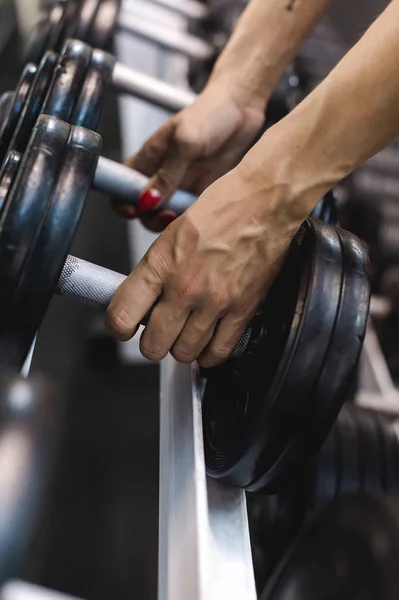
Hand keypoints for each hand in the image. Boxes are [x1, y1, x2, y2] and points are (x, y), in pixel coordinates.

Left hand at [107, 162, 302, 366]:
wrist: (266, 203)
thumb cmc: (222, 209)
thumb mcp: (172, 234)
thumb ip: (155, 271)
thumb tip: (143, 300)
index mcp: (160, 264)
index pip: (121, 315)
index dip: (119, 327)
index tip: (125, 326)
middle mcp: (184, 288)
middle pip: (152, 347)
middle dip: (152, 343)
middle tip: (159, 331)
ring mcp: (214, 303)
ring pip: (184, 354)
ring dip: (182, 347)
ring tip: (187, 332)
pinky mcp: (243, 311)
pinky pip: (219, 352)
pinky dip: (210, 354)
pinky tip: (209, 341)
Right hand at [113, 82, 265, 231]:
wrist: (243, 110)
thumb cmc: (210, 115)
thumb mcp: (186, 142)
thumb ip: (167, 174)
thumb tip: (147, 202)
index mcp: (148, 160)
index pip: (121, 186)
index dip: (122, 202)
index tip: (134, 210)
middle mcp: (161, 176)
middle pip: (143, 209)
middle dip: (150, 217)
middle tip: (167, 213)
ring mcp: (182, 186)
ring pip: (166, 216)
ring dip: (170, 222)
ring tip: (182, 214)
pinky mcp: (201, 193)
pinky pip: (189, 215)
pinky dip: (191, 220)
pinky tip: (199, 213)